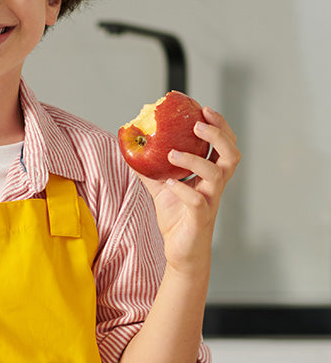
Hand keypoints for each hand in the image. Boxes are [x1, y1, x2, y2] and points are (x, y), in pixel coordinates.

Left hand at [136, 106, 240, 274]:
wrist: (180, 252)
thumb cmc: (177, 218)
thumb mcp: (160, 188)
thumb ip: (150, 169)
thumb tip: (130, 148)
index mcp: (211, 176)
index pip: (225, 145)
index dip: (220, 126)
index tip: (204, 109)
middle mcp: (215, 186)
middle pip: (231, 155)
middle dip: (219, 135)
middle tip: (198, 124)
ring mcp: (210, 201)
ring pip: (217, 174)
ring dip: (195, 159)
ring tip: (172, 153)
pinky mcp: (200, 218)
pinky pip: (198, 201)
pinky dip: (183, 190)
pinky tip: (169, 184)